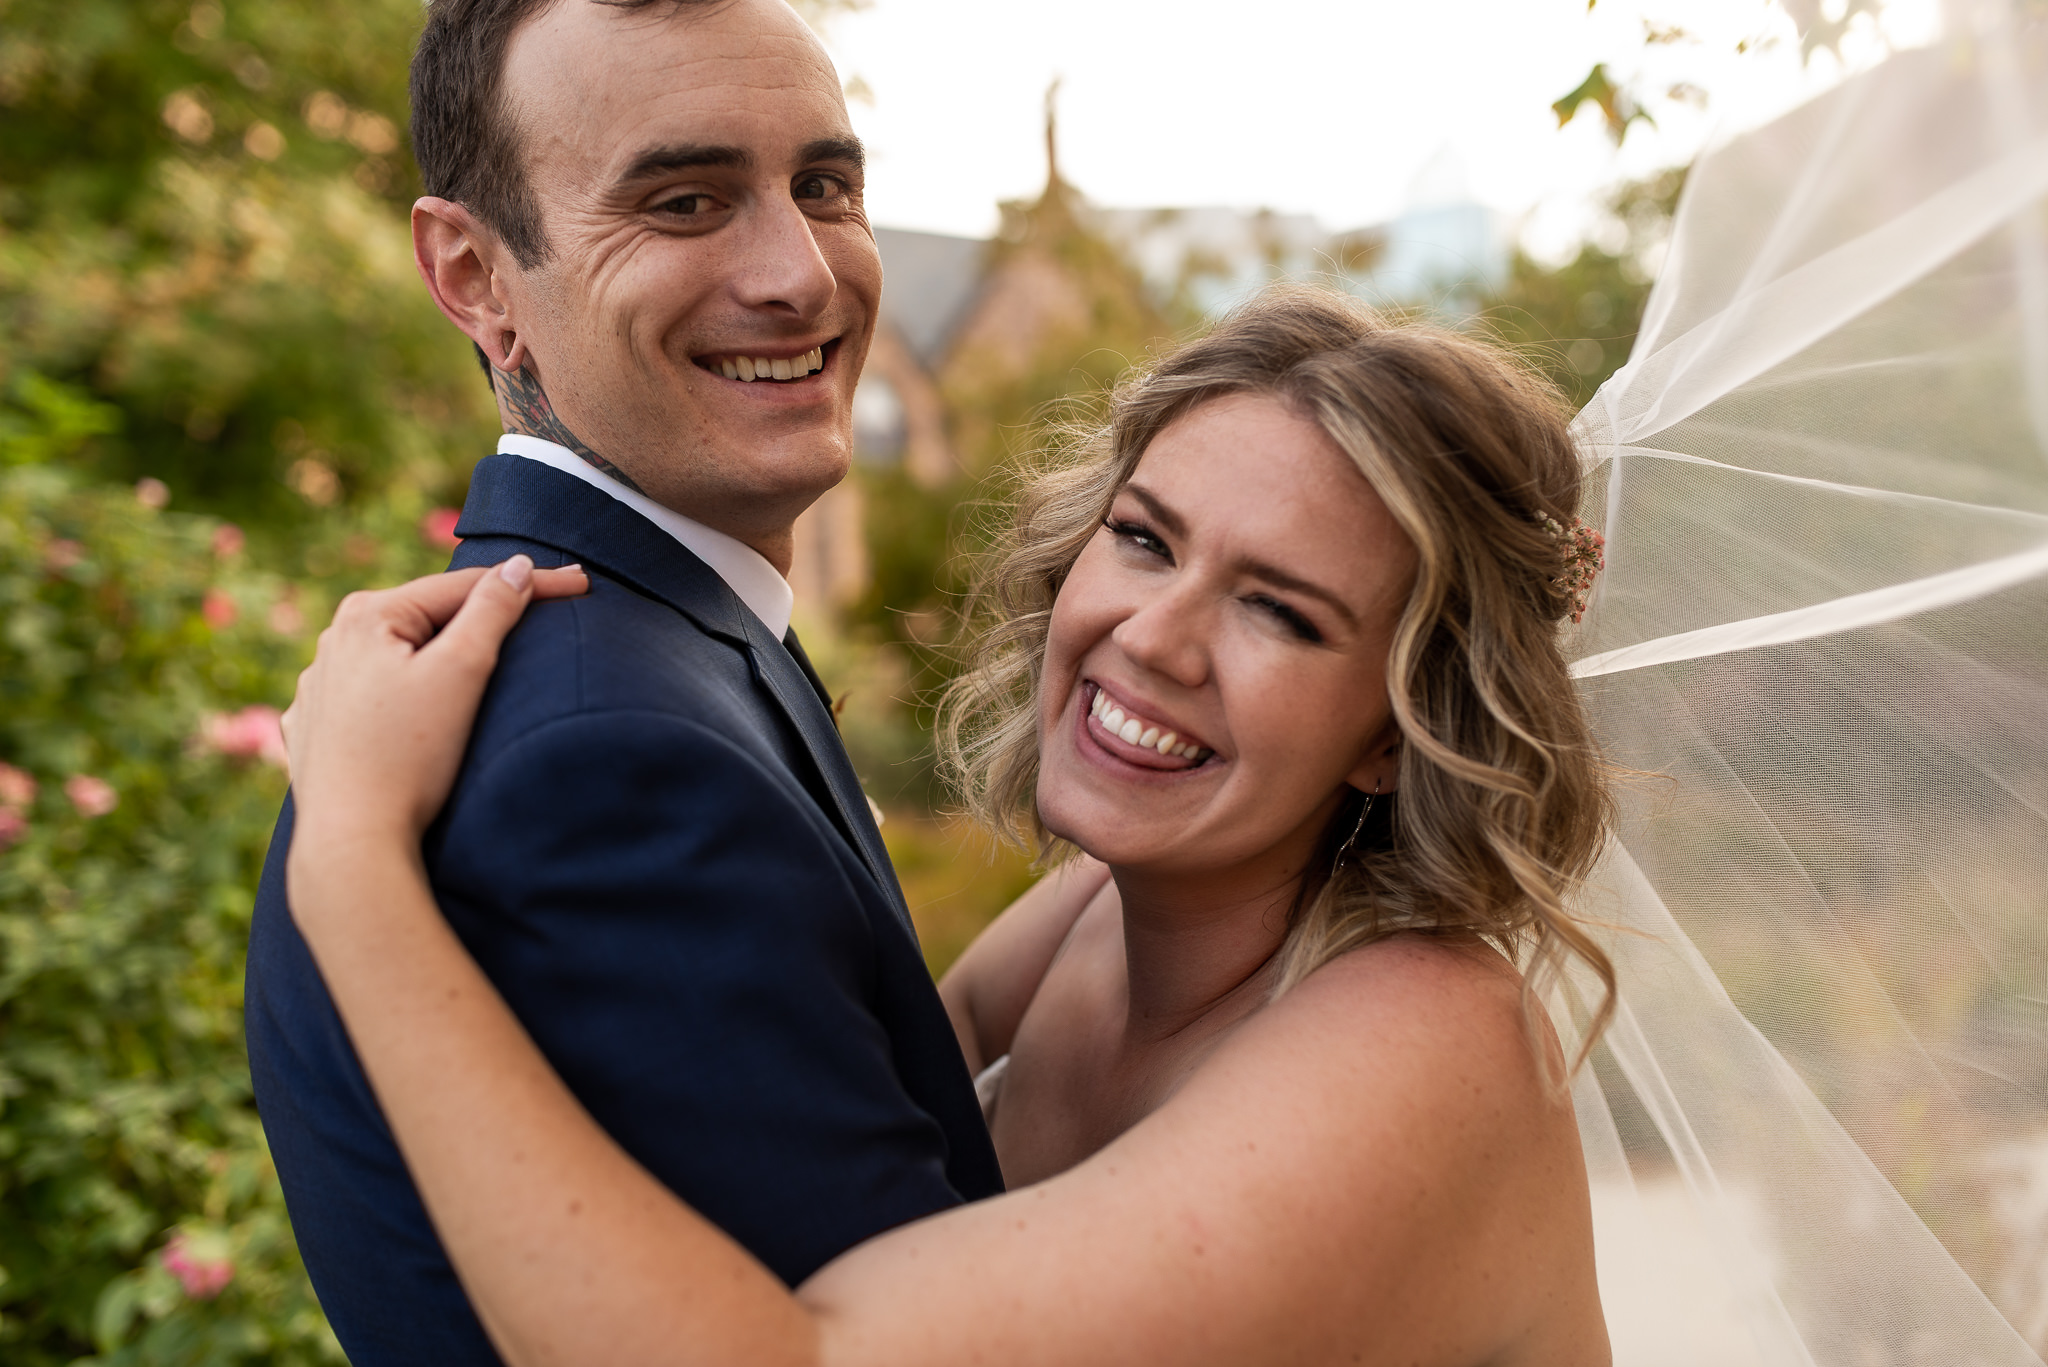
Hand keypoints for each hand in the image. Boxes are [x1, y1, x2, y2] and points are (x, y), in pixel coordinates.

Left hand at [283, 557, 588, 865]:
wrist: (354, 843)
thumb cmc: (410, 756)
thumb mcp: (462, 672)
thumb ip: (492, 611)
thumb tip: (517, 568)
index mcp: (366, 616)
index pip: (464, 587)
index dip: (529, 585)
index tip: (581, 584)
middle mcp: (332, 643)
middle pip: (428, 618)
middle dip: (480, 615)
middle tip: (538, 610)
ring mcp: (318, 689)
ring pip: (397, 657)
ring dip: (439, 653)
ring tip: (477, 657)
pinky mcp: (314, 733)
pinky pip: (370, 696)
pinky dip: (403, 692)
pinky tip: (415, 706)